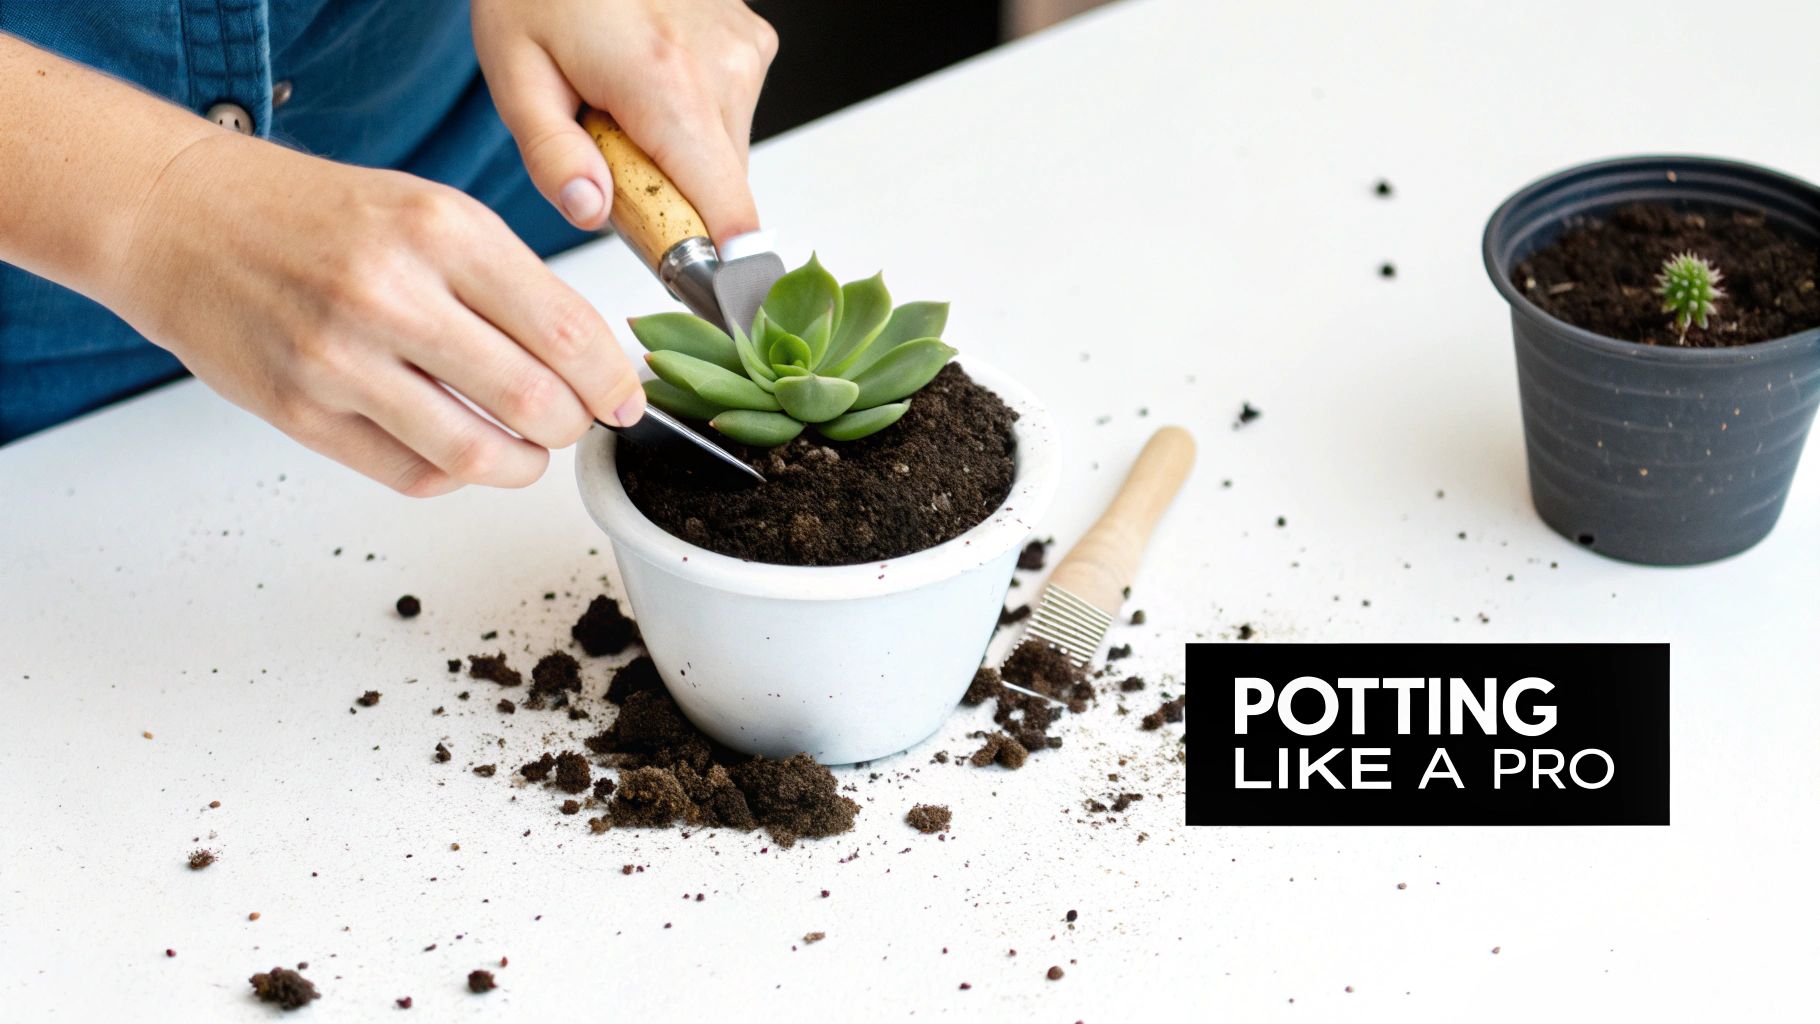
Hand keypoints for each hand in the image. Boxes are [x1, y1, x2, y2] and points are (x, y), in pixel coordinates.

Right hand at [115, 134, 644, 495]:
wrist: (184, 218)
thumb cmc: (318, 215)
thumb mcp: (431, 211)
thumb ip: (510, 282)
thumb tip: (590, 361)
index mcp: (440, 231)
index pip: (566, 331)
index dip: (610, 382)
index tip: (624, 399)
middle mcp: (391, 294)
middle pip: (533, 401)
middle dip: (574, 426)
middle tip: (576, 423)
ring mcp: (340, 359)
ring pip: (477, 454)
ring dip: (522, 465)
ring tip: (527, 451)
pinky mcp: (300, 412)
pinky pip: (412, 475)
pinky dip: (453, 474)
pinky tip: (458, 451)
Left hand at [472, 0, 777, 242]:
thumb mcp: (515, 74)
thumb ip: (550, 156)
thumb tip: (592, 213)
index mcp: (665, 86)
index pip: (729, 215)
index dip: (717, 266)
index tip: (696, 287)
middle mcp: (721, 68)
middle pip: (722, 191)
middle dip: (671, 198)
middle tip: (610, 156)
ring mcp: (743, 51)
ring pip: (725, 155)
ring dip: (680, 157)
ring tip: (624, 107)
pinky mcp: (751, 41)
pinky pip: (730, 115)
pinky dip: (691, 119)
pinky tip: (647, 80)